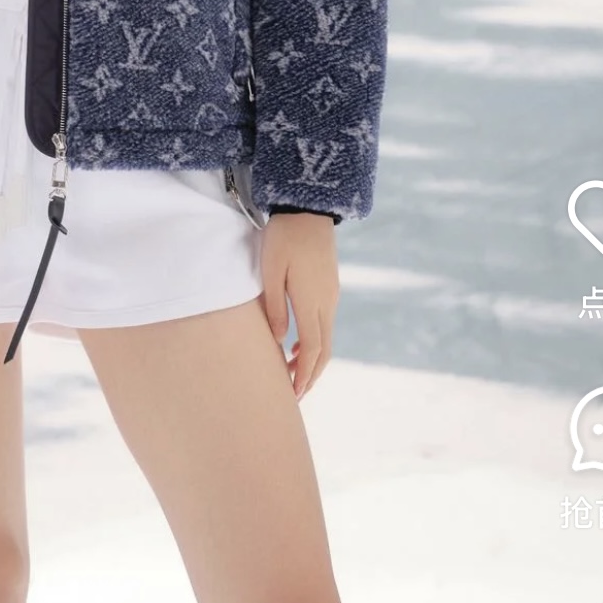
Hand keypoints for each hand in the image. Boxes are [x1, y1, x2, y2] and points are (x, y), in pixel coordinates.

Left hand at [257, 212, 338, 399]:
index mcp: (312, 301)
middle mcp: (327, 302)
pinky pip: (325, 323)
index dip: (303, 375)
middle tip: (294, 394)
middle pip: (324, 350)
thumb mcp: (271, 271)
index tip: (293, 394)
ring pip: (326, 338)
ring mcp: (331, 294)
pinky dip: (314, 342)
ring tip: (292, 373)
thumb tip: (279, 342)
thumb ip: (274, 307)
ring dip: (312, 360)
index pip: (312, 350)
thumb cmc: (284, 237)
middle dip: (310, 375)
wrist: (309, 207)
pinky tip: (298, 344)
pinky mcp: (330, 286)